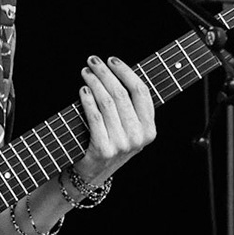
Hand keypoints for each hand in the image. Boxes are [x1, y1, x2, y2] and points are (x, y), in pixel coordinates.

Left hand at [75, 55, 155, 183]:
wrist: (92, 174)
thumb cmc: (109, 144)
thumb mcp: (127, 129)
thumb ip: (129, 107)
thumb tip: (119, 71)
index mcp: (149, 130)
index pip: (141, 92)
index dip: (126, 72)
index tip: (112, 60)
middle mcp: (139, 138)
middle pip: (122, 94)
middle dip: (106, 73)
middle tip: (93, 61)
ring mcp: (122, 145)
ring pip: (107, 102)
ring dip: (95, 82)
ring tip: (86, 72)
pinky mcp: (104, 149)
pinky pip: (94, 116)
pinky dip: (87, 99)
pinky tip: (83, 89)